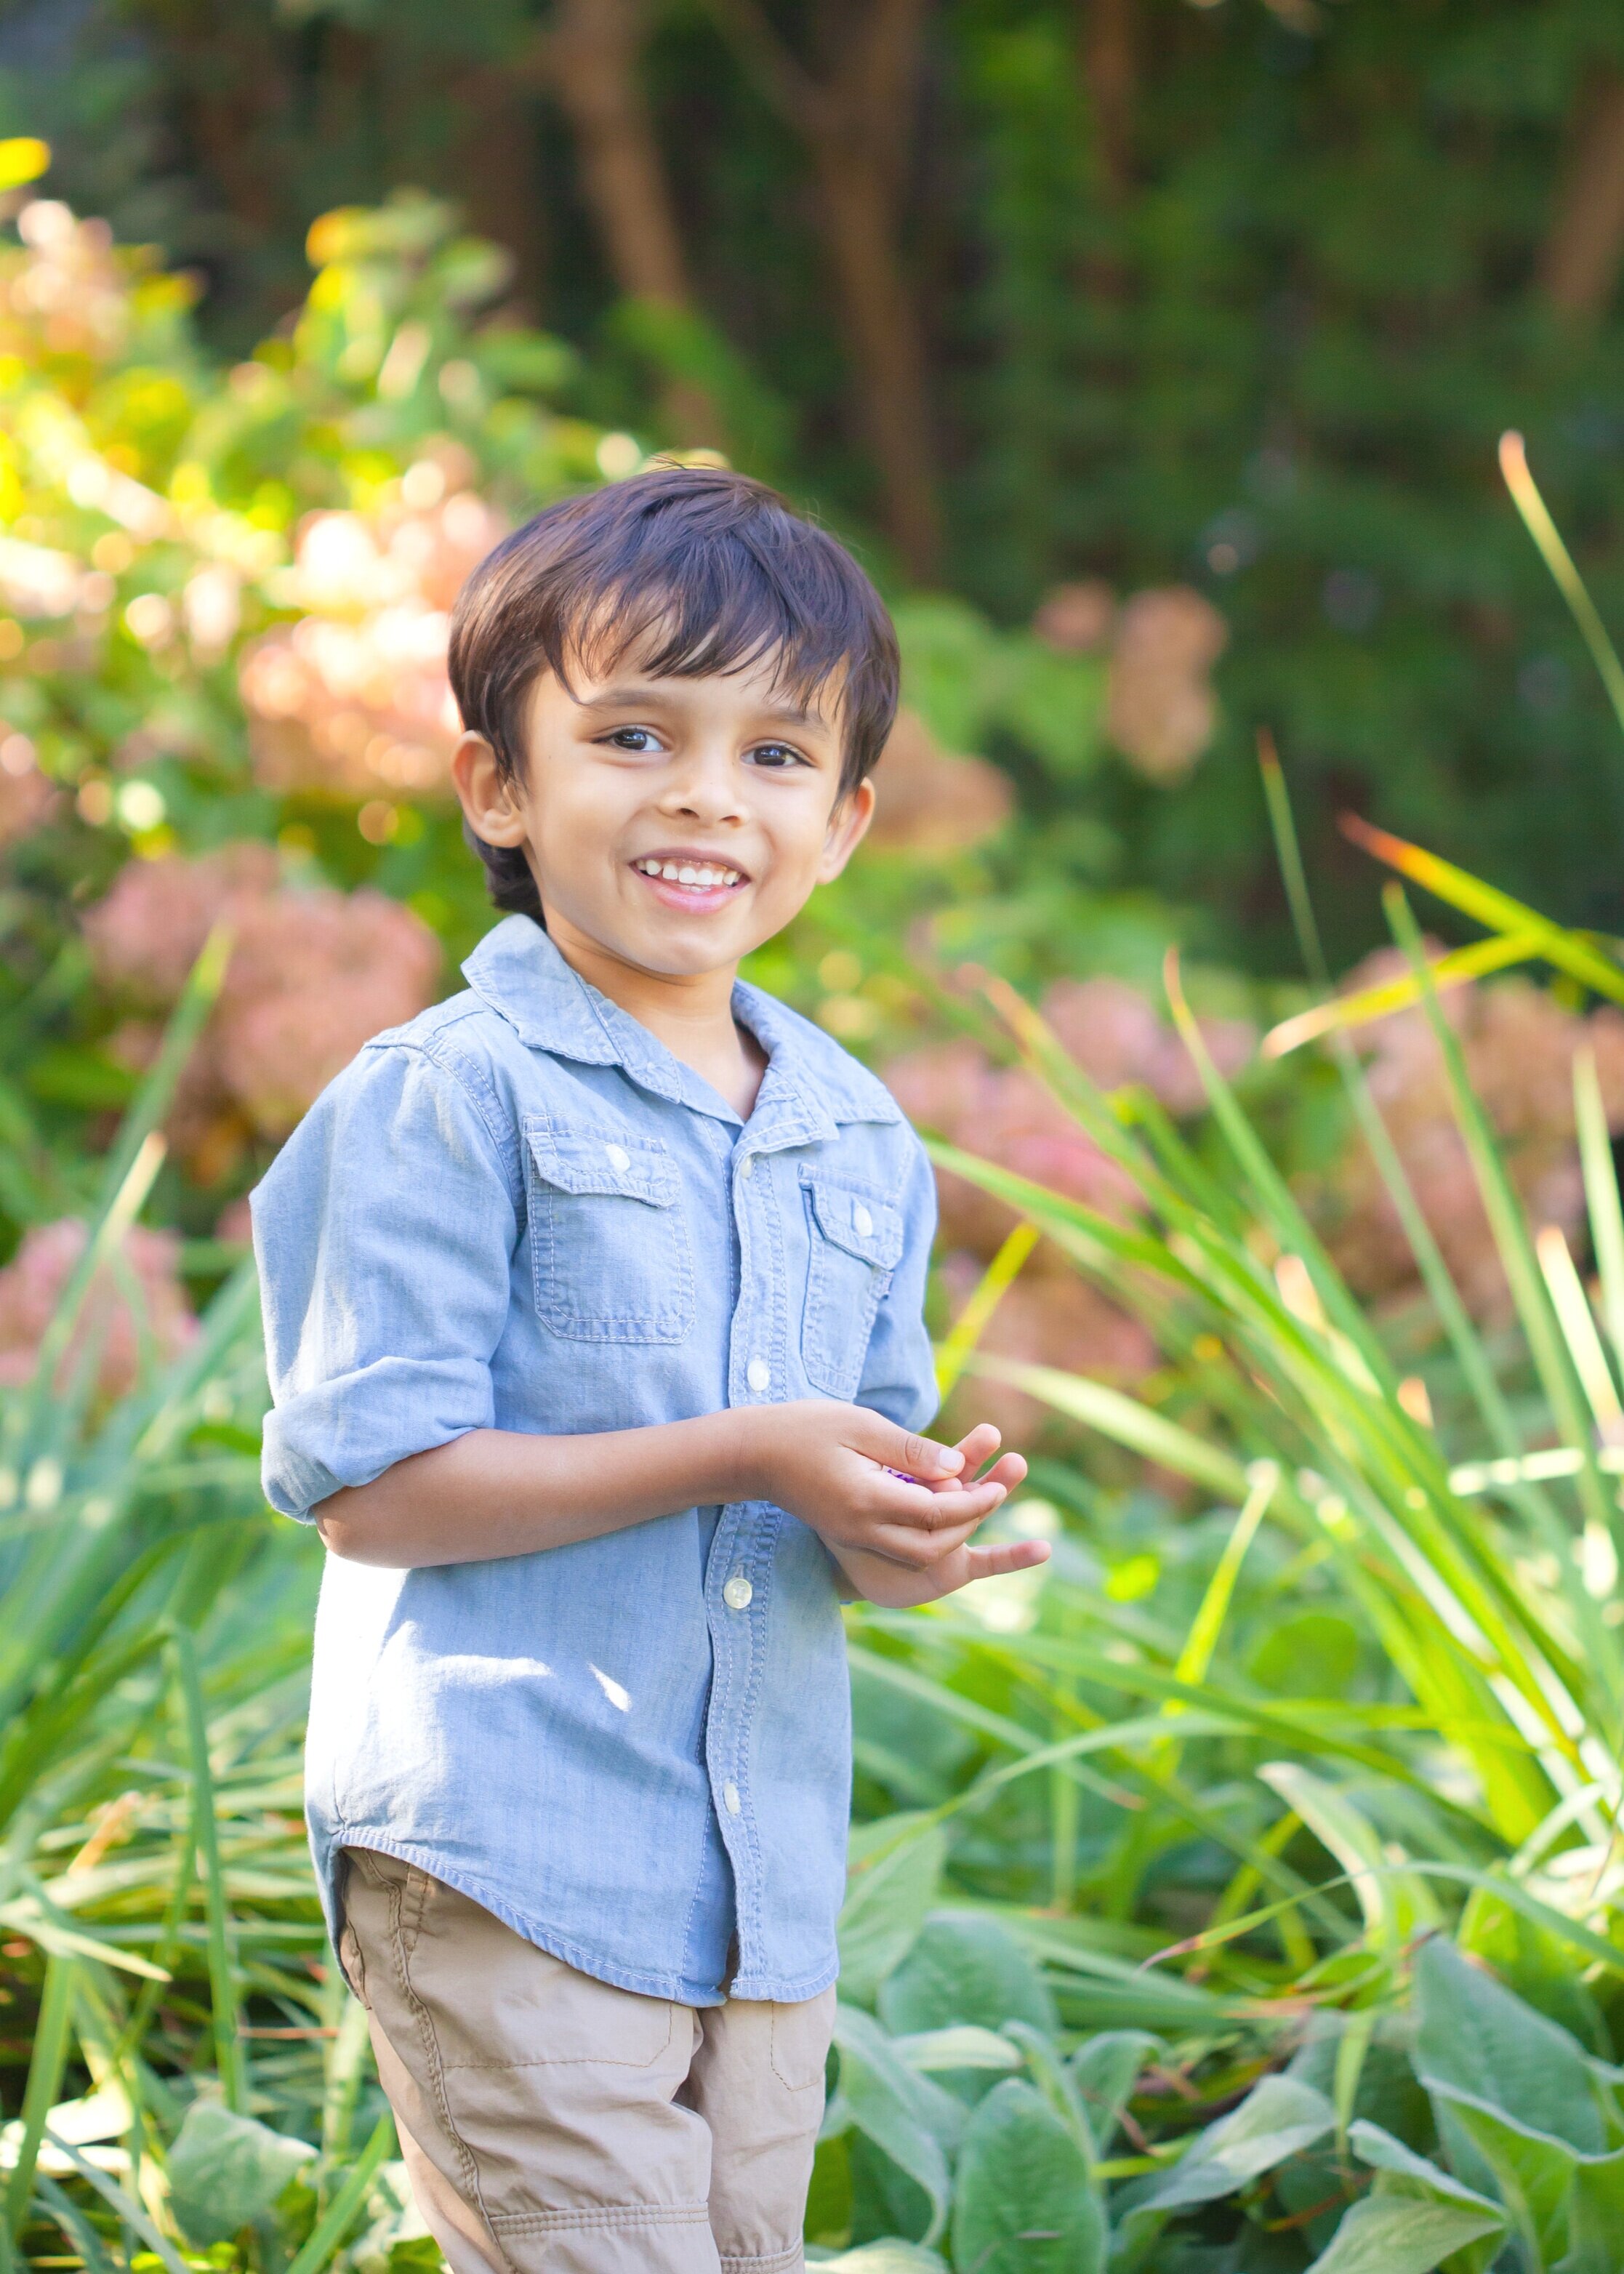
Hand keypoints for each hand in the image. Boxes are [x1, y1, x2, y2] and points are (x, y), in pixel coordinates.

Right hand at [738, 1404, 1035, 1592]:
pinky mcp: (846, 1533)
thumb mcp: (861, 1424)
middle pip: (929, 1546)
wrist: (752, 1453)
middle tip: (991, 1497)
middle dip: (966, 1525)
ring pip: (914, 1555)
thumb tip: (956, 1465)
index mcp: (865, 1498)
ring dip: (947, 1535)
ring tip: (969, 1503)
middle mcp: (860, 1526)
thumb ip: (910, 1448)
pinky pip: (895, 1547)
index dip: (972, 1503)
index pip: (934, 1513)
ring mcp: (850, 1535)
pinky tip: (934, 1509)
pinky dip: (923, 1535)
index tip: (997, 1488)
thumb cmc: (805, 1428)